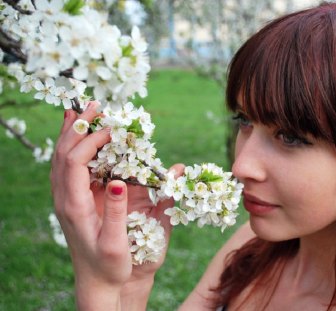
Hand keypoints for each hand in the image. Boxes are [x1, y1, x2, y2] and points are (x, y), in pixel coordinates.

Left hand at [50, 103, 183, 309]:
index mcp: (74, 206)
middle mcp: (65, 199)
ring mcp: (66, 198)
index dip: (91, 140)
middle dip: (78, 126)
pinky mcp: (73, 200)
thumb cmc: (111, 265)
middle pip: (63, 153)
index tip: (112, 128)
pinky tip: (79, 136)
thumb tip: (118, 179)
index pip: (75, 162)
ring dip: (72, 132)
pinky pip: (67, 166)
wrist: (98, 282)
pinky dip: (72, 145)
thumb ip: (115, 211)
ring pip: (61, 157)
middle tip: (94, 104)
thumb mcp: (116, 243)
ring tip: (83, 110)